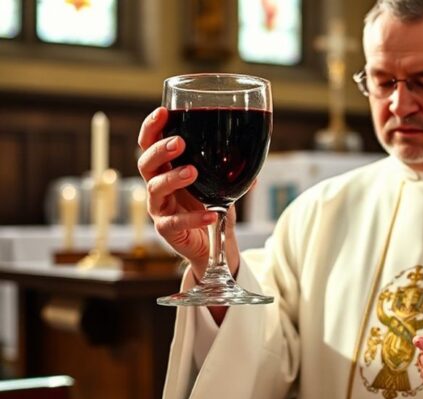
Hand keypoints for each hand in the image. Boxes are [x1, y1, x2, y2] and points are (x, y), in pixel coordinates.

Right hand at [137, 107, 240, 279]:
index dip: (152, 127)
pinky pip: (175, 222)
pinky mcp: (166, 229)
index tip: (163, 112)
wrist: (214, 241)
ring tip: (192, 172)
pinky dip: (194, 217)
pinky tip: (212, 212)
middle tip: (179, 143)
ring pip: (155, 188)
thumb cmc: (212, 204)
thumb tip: (254, 147)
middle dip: (159, 150)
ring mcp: (159, 207)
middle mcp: (157, 184)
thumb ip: (231, 165)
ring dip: (173, 178)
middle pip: (146, 163)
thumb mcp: (222, 180)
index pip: (150, 143)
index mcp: (166, 167)